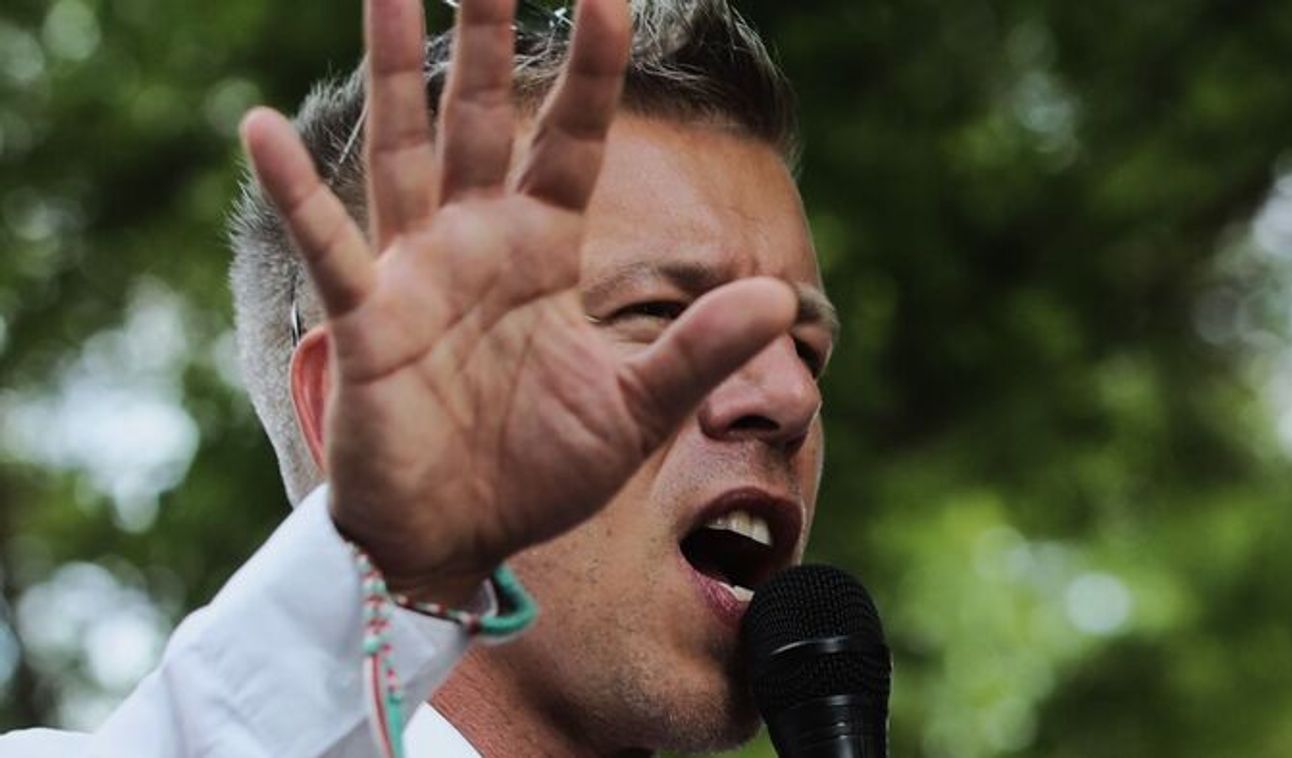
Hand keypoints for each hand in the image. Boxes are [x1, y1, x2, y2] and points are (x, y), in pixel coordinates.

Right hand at [238, 0, 795, 601]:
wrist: (459, 538)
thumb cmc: (541, 471)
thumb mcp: (637, 412)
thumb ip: (698, 353)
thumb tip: (779, 300)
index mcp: (544, 250)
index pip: (573, 138)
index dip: (591, 68)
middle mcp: (477, 241)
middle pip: (484, 115)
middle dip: (486, 31)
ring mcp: (415, 272)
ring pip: (406, 149)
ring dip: (395, 69)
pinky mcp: (366, 321)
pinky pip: (331, 247)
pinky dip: (297, 195)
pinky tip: (260, 127)